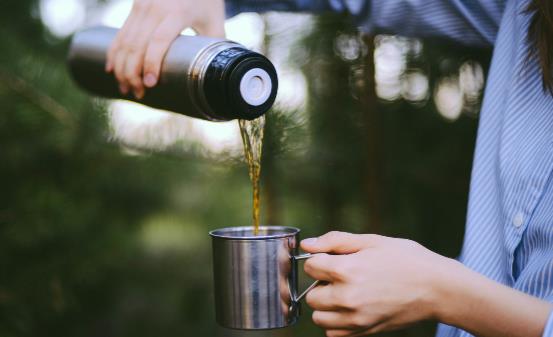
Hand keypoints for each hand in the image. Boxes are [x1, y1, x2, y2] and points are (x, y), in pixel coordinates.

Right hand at [105, 0, 224, 98]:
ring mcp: (142, 4)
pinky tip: (113, 70)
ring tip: (126, 88)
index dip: (152, 63)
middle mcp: (156, 6)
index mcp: (179, 11)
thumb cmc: (208, 1)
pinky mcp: (135, 5)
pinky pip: (121, 32)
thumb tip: (217, 76)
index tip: (150, 84)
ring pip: (125, 40)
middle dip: (133, 72)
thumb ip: (215, 48)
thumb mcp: (215, 22)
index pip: (159, 40)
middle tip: (138, 94)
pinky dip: (115, 52)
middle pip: (137, 44)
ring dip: (122, 67)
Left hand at [301, 231, 455, 336]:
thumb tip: (307, 245)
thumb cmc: (407, 260)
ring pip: (319, 318)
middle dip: (320, 284)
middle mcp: (348, 298)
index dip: (319, 260)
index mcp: (347, 271)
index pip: (310, 267)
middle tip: (341, 276)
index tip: (333, 259)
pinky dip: (336, 322)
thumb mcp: (371, 241)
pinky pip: (334, 333)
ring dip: (326, 305)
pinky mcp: (365, 331)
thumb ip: (334, 241)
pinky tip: (351, 307)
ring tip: (345, 293)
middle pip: (311, 295)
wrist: (438, 288)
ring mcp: (356, 318)